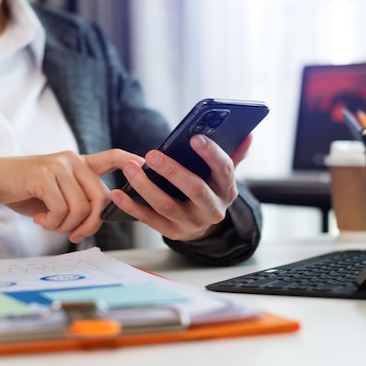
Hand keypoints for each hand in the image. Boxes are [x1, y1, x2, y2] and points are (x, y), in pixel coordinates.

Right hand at [0, 150, 142, 242]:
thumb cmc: (24, 190)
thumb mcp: (55, 194)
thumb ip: (77, 200)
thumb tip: (95, 221)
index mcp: (79, 163)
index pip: (113, 157)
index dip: (131, 163)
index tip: (145, 168)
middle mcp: (73, 160)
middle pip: (101, 198)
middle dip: (91, 224)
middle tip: (74, 235)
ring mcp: (59, 165)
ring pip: (80, 207)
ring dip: (66, 226)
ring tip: (48, 224)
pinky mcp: (44, 175)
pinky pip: (61, 210)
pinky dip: (52, 223)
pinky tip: (39, 219)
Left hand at [109, 134, 251, 240]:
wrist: (203, 227)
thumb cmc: (209, 189)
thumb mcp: (223, 175)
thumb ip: (234, 154)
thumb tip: (248, 133)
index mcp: (227, 190)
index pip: (224, 170)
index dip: (211, 154)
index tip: (194, 137)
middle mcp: (212, 208)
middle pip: (195, 189)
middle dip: (173, 171)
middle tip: (153, 154)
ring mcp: (191, 223)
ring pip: (167, 205)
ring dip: (146, 186)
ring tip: (129, 168)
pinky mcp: (172, 232)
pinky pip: (149, 219)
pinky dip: (131, 206)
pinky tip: (118, 192)